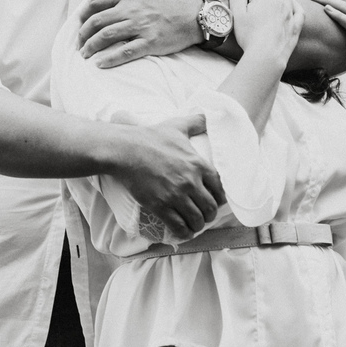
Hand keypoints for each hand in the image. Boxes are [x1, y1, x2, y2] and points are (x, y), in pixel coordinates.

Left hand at [77, 0, 200, 67]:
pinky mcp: (149, 42)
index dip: (83, 14)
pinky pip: (125, 52)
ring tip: (84, 54)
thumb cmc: (170, 0)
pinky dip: (110, 59)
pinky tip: (100, 64)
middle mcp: (131, 9)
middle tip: (79, 42)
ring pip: (107, 36)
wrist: (195, 16)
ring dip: (92, 46)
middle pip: (97, 21)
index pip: (96, 2)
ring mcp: (140, 26)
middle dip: (83, 33)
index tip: (79, 23)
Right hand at [108, 111, 224, 241]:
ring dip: (197, 225)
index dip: (219, 198)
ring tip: (194, 224)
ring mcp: (176, 195)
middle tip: (204, 215)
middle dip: (209, 214)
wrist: (125, 150)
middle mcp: (191, 182)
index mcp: (198, 164)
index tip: (214, 201)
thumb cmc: (151, 137)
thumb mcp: (176, 126)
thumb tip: (207, 114)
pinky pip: (179, 226)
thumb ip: (195, 121)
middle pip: (210, 208)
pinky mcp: (160, 206)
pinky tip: (183, 232)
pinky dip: (184, 232)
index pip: (220, 189)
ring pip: (197, 219)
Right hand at [229, 0, 302, 66]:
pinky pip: (299, 10)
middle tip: (252, 8)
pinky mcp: (296, 25)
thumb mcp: (236, 15)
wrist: (266, 55)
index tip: (240, 8)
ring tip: (271, 1)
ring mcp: (289, 13)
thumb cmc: (250, 36)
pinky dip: (295, 5)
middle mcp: (278, 2)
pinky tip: (291, 6)